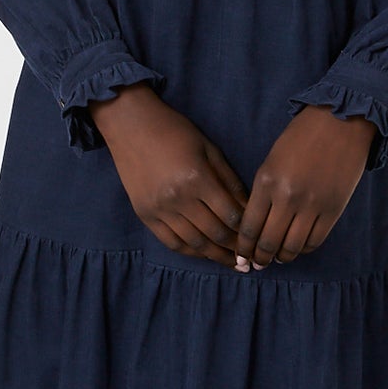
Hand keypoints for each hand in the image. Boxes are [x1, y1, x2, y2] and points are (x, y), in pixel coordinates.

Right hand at [88, 83, 250, 267]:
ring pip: (193, 243)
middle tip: (249, 260)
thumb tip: (248, 209)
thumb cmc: (175, 131)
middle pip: (214, 234)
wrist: (130, 125)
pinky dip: (190, 251)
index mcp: (198, 179)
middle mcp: (178, 198)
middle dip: (235, 250)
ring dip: (214, 256)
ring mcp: (159, 209)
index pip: (230, 215)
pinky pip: (170, 242)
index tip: (257, 239)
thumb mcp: (209, 149)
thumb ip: (229, 180)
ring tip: (231, 264)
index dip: (246, 231)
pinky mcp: (144, 214)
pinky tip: (203, 254)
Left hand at [234, 106, 374, 269]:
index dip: (243, 247)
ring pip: (292, 247)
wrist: (340, 121)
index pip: (249, 227)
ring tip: (278, 258)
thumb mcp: (272, 159)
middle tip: (257, 264)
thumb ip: (263, 191)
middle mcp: (287, 197)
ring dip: (282, 257)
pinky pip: (315, 240)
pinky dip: (304, 248)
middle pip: (268, 242)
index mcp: (266, 182)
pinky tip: (299, 246)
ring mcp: (312, 205)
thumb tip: (256, 224)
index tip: (241, 256)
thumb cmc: (302, 136)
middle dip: (260, 258)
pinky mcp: (333, 208)